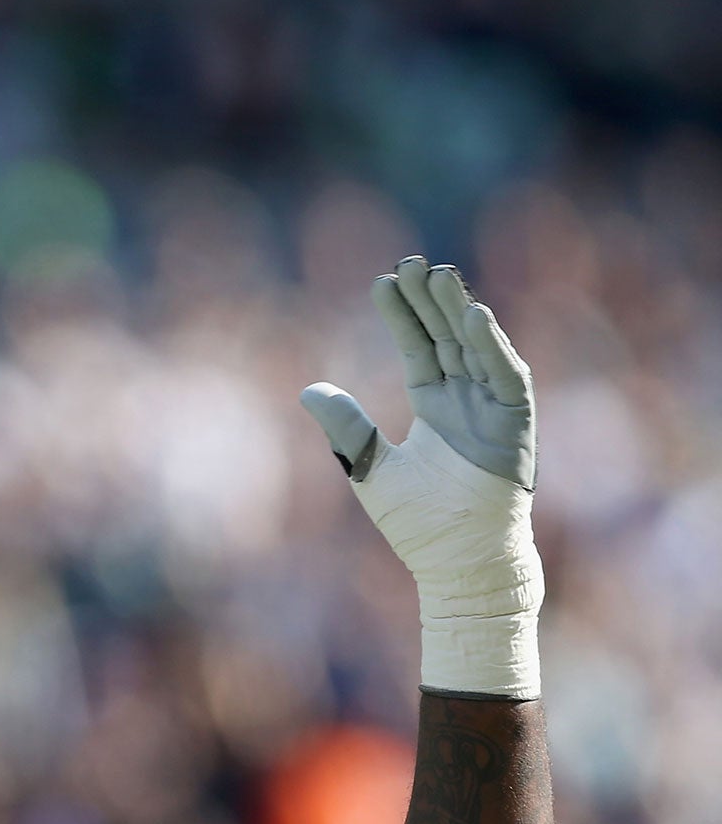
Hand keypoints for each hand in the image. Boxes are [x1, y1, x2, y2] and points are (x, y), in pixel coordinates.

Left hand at [299, 256, 542, 698]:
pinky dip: (492, 347)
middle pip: (445, 337)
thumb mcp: (370, 469)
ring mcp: (492, 409)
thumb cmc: (418, 525)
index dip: (401, 315)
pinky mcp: (515, 424)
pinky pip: (505, 377)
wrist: (457, 563)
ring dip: (458, 310)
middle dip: (429, 300)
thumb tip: (308, 390)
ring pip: (475, 347)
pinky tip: (474, 317)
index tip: (381, 280)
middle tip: (410, 261)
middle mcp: (465, 400)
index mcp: (433, 406)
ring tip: (439, 274)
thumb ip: (346, 428)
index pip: (416, 347)